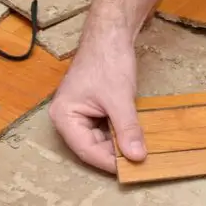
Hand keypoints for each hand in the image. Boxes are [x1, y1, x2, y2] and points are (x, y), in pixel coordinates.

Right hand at [49, 31, 145, 172]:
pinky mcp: (94, 107)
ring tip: (141, 152)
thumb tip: (137, 157)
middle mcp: (68, 117)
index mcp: (64, 116)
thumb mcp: (120, 99)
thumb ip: (127, 129)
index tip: (131, 171)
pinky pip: (107, 128)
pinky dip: (121, 133)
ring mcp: (81, 112)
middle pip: (92, 147)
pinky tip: (137, 137)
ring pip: (101, 139)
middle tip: (140, 164)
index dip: (109, 162)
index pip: (86, 150)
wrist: (112, 34)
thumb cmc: (108, 61)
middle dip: (116, 155)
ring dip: (120, 145)